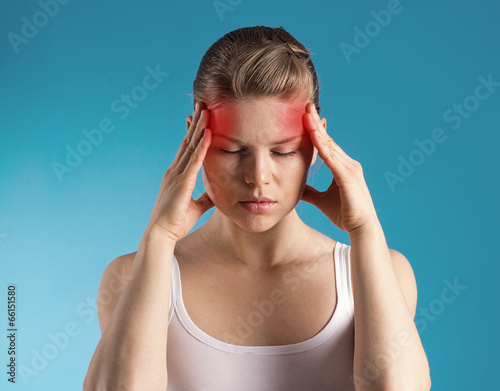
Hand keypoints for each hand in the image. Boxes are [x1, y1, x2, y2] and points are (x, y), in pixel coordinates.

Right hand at [146, 102, 213, 241]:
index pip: (187, 149)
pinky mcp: (182, 182)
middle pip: (188, 141)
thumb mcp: (196, 207)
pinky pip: (194, 160)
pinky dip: (202, 146)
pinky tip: (208, 133)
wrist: (161, 234)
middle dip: (196, 123)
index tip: (199, 118)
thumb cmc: (176, 222)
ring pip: (190, 146)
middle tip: (203, 104)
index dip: (193, 133)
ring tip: (206, 110)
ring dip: (199, 128)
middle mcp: (175, 171)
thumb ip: (205, 198)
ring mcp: (177, 175)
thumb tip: (216, 193)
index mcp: (177, 175)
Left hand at [300, 103, 378, 234]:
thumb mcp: (321, 200)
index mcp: (342, 168)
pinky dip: (322, 145)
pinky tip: (313, 134)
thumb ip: (310, 192)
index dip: (316, 132)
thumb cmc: (345, 214)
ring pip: (329, 145)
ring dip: (317, 129)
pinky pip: (332, 158)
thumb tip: (296, 187)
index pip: (327, 145)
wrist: (361, 228)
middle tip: (305, 107)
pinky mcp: (347, 177)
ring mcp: (349, 169)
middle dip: (316, 123)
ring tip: (306, 115)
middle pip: (328, 140)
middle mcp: (348, 164)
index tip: (305, 118)